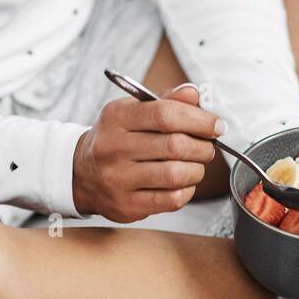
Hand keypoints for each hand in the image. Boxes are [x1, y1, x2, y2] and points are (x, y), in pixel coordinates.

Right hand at [73, 84, 223, 222]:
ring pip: (176, 175)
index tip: (216, 125)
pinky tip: (183, 183)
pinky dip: (187, 190)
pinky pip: (171, 200)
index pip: (165, 114)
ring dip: (196, 170)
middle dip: (202, 147)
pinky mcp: (126, 205)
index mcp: (116, 117)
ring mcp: (118, 180)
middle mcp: (113, 148)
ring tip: (196, 165)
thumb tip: (194, 93)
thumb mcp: (133, 111)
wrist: (82, 174)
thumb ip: (166, 101)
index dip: (199, 120)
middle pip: (175, 146)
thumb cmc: (117, 139)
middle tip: (207, 147)